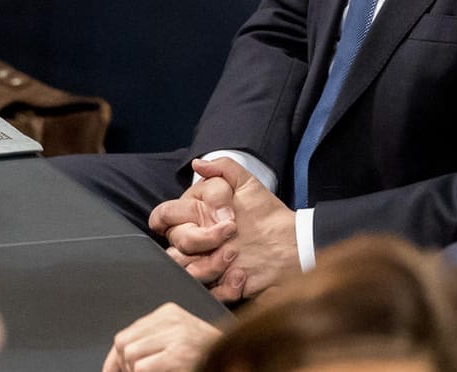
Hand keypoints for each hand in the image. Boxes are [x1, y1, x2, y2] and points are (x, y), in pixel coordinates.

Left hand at [102, 303, 221, 371]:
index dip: (114, 358)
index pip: (127, 333)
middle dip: (123, 366)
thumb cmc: (207, 356)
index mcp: (169, 313)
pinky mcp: (179, 355)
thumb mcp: (177, 340)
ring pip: (129, 354)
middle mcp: (172, 320)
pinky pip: (141, 367)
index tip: (111, 371)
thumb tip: (119, 361)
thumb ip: (152, 342)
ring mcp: (176, 337)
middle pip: (124, 342)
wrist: (239, 357)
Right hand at [174, 158, 299, 302]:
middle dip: (202, 238)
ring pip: (185, 270)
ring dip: (210, 263)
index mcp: (194, 214)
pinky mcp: (218, 286)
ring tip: (236, 255)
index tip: (206, 214)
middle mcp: (195, 240)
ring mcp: (205, 264)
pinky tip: (241, 276)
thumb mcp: (247, 184)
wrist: (292, 245)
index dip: (175, 215)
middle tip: (231, 230)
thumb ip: (222, 169)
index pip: (163, 215)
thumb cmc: (266, 213)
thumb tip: (197, 164)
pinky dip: (224, 287)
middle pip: (175, 243)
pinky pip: (207, 293)